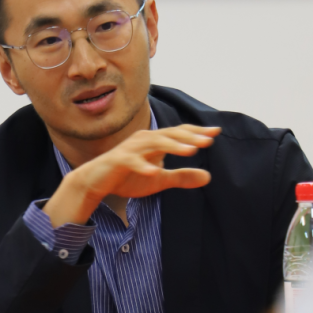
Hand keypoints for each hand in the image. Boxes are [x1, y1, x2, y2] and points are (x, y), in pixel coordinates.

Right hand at [43, 125, 218, 225]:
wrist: (96, 181)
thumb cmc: (128, 176)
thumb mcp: (159, 179)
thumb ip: (182, 177)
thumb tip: (208, 177)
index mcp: (154, 142)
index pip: (179, 133)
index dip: (196, 132)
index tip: (216, 131)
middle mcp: (144, 140)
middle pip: (170, 135)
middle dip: (190, 137)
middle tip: (208, 141)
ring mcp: (131, 149)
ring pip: (154, 143)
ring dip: (172, 146)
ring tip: (190, 151)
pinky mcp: (118, 160)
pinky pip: (132, 162)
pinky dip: (143, 166)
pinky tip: (154, 172)